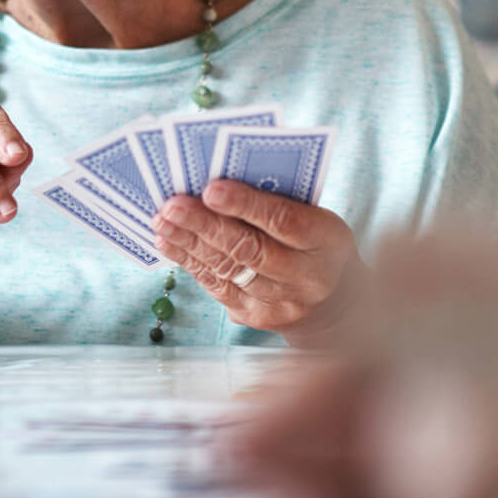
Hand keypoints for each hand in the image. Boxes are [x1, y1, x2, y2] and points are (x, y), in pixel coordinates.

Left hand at [152, 178, 363, 345]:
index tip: (210, 189)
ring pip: (227, 269)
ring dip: (189, 243)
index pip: (284, 220)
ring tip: (162, 222)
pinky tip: (169, 244)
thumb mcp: (315, 219)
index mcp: (328, 240)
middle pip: (249, 249)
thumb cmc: (314, 243)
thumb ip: (278, 201)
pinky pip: (217, 287)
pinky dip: (190, 262)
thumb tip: (217, 180)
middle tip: (172, 205)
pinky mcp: (257, 317)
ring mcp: (282, 303)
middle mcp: (308, 277)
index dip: (245, 205)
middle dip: (205, 225)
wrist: (335, 303)